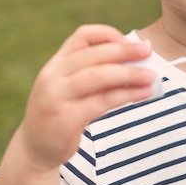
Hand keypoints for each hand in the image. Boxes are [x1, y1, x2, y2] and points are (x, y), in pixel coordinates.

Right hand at [15, 24, 154, 171]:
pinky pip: (102, 101)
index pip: (83, 36)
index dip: (108, 35)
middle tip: (148, 51)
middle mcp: (53, 75)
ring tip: (151, 76)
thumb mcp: (74, 89)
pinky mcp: (65, 118)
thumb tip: (139, 64)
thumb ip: (98, 75)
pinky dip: (126, 95)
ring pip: (99, 76)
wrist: (35, 149)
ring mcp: (57, 96)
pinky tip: (142, 94)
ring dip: (129, 73)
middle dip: (125, 51)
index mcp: (57, 63)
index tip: (130, 42)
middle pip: (94, 54)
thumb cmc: (63, 113)